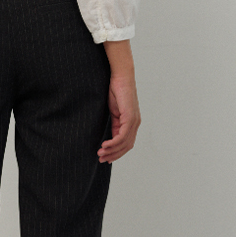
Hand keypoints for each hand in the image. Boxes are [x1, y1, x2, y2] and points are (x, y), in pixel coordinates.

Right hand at [98, 43, 140, 162]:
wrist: (121, 77)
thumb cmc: (116, 91)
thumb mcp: (114, 111)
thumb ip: (114, 124)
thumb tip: (110, 137)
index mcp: (132, 122)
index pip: (126, 143)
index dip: (116, 152)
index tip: (105, 157)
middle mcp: (135, 123)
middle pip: (126, 146)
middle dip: (114, 155)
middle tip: (101, 159)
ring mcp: (134, 121)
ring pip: (124, 143)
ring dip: (112, 150)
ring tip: (100, 153)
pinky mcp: (130, 117)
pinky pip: (122, 135)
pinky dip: (113, 143)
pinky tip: (104, 145)